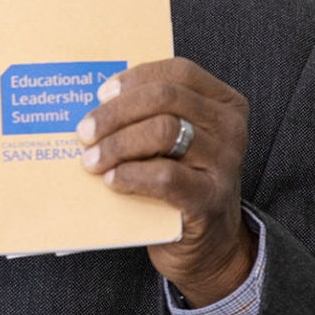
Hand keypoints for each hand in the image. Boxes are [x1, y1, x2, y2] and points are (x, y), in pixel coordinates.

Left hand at [75, 58, 254, 306]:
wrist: (209, 242)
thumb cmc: (181, 181)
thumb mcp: (176, 142)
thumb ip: (150, 117)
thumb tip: (94, 103)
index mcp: (222, 103)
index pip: (178, 71)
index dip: (135, 78)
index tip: (101, 94)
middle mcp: (230, 128)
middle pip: (166, 98)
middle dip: (116, 112)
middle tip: (85, 131)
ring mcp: (225, 163)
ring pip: (164, 131)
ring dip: (117, 144)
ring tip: (91, 160)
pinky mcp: (210, 199)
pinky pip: (165, 177)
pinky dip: (130, 175)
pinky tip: (111, 181)